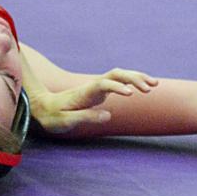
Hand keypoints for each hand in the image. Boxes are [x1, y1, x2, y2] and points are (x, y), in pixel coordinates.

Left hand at [31, 68, 158, 133]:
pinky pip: (118, 82)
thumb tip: (108, 115)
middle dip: (132, 78)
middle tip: (149, 88)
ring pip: (118, 76)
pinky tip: (145, 87)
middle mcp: (92, 86)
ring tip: (154, 85)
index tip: (130, 95)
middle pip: (115, 74)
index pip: (103, 84)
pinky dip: (132, 82)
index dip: (117, 87)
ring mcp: (96, 87)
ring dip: (135, 78)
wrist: (42, 107)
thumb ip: (85, 117)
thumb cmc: (52, 116)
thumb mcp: (65, 121)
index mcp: (84, 92)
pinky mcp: (99, 91)